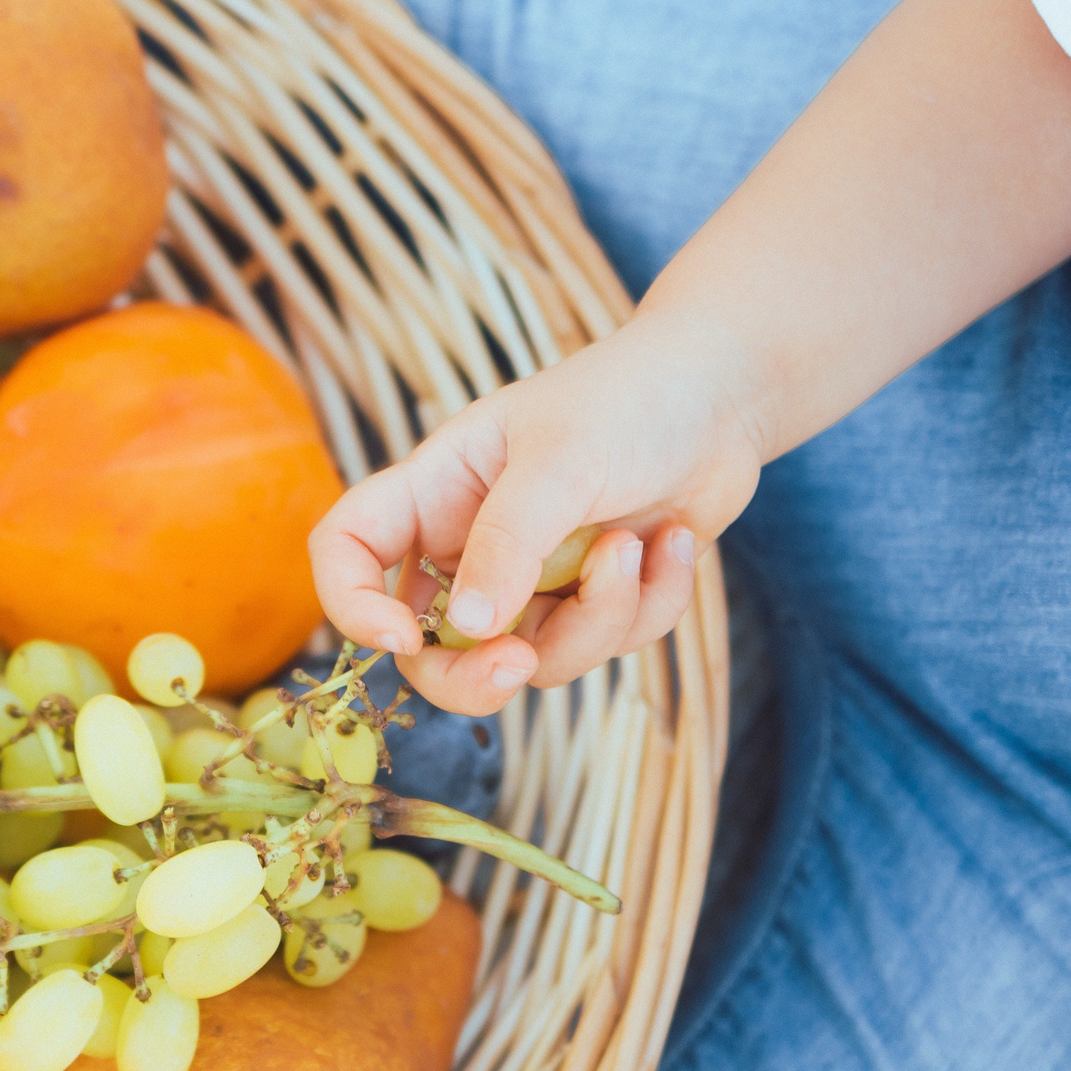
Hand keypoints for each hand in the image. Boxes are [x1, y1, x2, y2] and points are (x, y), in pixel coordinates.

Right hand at [306, 309, 761, 714]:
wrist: (723, 397)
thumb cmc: (627, 400)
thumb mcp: (559, 461)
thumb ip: (508, 543)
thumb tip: (466, 628)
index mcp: (435, 490)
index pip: (348, 549)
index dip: (350, 603)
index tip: (400, 638)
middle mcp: (471, 544)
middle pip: (431, 650)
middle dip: (475, 673)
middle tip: (520, 661)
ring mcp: (533, 581)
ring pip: (533, 657)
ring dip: (597, 615)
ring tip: (636, 544)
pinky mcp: (593, 601)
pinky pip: (605, 645)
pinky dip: (648, 604)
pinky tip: (672, 543)